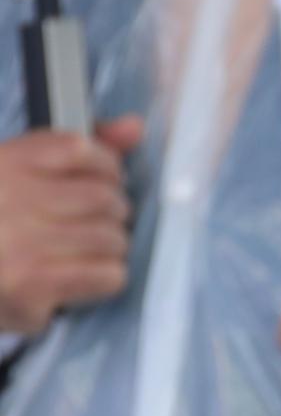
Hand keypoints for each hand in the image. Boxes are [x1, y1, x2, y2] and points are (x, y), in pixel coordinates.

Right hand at [0, 115, 140, 334]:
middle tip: (90, 227)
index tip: (100, 183)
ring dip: (107, 250)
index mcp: (7, 163)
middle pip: (108, 199)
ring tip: (79, 255)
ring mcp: (21, 246)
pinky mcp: (30, 287)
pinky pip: (108, 276)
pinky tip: (74, 281)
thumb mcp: (18, 177)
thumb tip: (134, 127)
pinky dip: (101, 280)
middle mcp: (13, 200)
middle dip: (110, 215)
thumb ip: (81, 151)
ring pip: (114, 239)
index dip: (106, 171)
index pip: (86, 151)